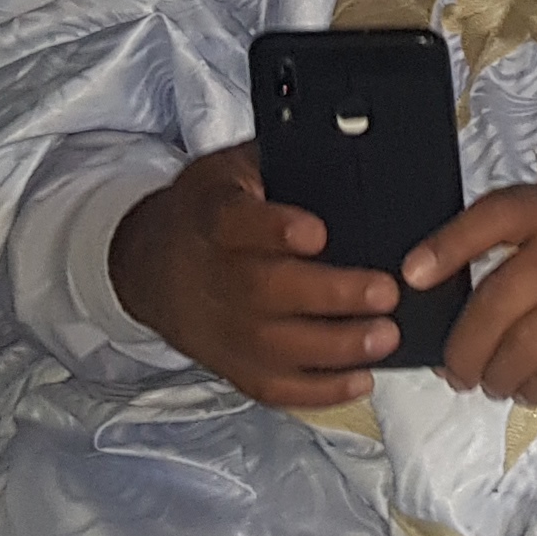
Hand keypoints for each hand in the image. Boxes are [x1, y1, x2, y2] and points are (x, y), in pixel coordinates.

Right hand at [108, 143, 400, 407]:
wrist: (150, 264)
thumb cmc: (209, 211)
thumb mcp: (231, 169)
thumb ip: (279, 160)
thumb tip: (344, 143)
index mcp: (212, 217)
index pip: (235, 222)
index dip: (274, 229)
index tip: (317, 232)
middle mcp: (212, 276)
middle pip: (265, 291)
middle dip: (328, 295)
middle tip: (385, 291)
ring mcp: (220, 328)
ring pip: (273, 346)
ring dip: (334, 347)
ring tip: (386, 336)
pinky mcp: (230, 363)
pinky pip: (271, 386)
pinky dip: (316, 392)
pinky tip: (361, 379)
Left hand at [412, 180, 536, 405]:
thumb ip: (534, 234)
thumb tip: (461, 283)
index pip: (494, 216)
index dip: (448, 246)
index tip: (412, 277)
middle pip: (499, 302)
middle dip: (466, 347)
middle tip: (456, 369)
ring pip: (527, 345)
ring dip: (498, 375)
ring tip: (491, 383)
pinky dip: (536, 386)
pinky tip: (528, 390)